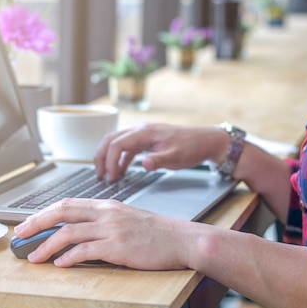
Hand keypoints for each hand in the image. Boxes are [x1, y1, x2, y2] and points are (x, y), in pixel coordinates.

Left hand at [13, 198, 193, 268]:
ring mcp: (112, 229)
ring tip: (34, 256)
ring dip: (47, 245)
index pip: (67, 204)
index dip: (44, 213)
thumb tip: (78, 230)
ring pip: (69, 232)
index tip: (28, 222)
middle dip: (36, 223)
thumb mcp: (125, 217)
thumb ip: (102, 220)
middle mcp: (106, 213)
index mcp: (105, 205)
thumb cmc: (155, 232)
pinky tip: (60, 264)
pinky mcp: (119, 247)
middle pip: (62, 213)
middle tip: (20, 234)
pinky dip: (69, 257)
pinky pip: (87, 250)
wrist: (181, 239)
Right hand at [93, 123, 226, 181]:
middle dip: (101, 156)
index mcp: (145, 132)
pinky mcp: (147, 140)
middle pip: (111, 139)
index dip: (110, 161)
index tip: (111, 177)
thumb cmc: (193, 147)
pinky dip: (120, 158)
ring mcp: (143, 134)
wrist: (206, 140)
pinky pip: (126, 147)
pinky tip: (120, 170)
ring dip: (108, 156)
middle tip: (99, 174)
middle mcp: (140, 130)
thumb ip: (159, 161)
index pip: (117, 143)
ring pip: (116, 142)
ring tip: (105, 174)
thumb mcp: (176, 157)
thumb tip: (143, 165)